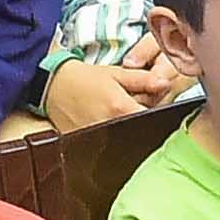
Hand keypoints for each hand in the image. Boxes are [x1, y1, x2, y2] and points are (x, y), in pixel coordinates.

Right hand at [37, 52, 182, 133]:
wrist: (53, 87)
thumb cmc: (85, 78)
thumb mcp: (117, 73)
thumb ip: (144, 80)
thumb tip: (166, 83)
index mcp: (120, 108)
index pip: (152, 118)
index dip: (158, 114)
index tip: (154, 107)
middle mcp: (110, 127)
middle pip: (140, 131)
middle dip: (144, 123)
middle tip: (134, 108)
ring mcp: (97, 139)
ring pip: (125, 140)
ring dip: (129, 130)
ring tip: (118, 115)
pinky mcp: (87, 146)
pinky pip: (109, 146)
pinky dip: (114, 137)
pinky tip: (108, 124)